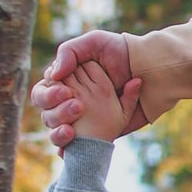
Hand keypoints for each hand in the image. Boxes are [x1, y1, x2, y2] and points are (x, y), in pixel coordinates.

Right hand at [31, 30, 141, 149]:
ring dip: (60, 131)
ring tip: (74, 128)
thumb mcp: (94, 42)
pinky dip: (67, 148)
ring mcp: (82, 119)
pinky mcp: (97, 132)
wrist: (149, 68)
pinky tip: (74, 143)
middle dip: (56, 113)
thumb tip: (52, 76)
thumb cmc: (119, 52)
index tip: (65, 92)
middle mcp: (69, 101)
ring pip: (56, 131)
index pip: (42, 93)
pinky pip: (74, 147)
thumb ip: (69, 52)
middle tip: (77, 107)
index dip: (48, 96)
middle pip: (47, 114)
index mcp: (65, 81)